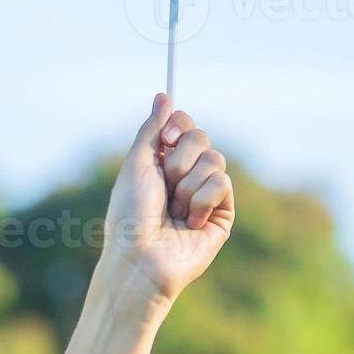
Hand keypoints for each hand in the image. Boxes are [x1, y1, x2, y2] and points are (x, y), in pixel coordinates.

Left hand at [99, 94, 235, 306]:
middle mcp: (186, 177)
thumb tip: (164, 95)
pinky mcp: (223, 214)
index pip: (184, 126)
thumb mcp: (136, 164)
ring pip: (214, 160)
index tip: (166, 138)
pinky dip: (202, 199)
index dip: (178, 127)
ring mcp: (206, 195)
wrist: (141, 258)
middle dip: (181, 159)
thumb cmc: (130, 216)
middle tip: (166, 183)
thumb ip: (153, 129)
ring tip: (175, 210)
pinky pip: (223, 182)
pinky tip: (190, 222)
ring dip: (189, 184)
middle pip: (202, 138)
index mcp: (163, 163)